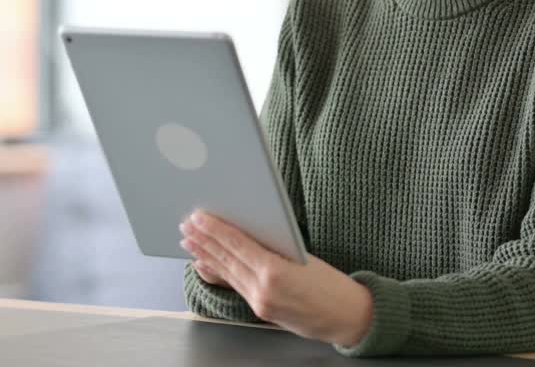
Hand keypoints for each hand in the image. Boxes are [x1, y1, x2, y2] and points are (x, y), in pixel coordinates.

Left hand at [179, 211, 372, 346]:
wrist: (348, 318)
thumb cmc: (333, 284)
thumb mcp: (305, 256)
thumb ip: (273, 247)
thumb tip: (245, 232)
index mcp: (275, 272)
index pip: (237, 245)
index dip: (215, 230)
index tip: (199, 217)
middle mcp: (263, 290)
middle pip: (226, 259)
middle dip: (204, 240)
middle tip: (186, 224)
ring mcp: (260, 303)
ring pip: (227, 273)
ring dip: (206, 255)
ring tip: (189, 240)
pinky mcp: (260, 310)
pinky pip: (234, 286)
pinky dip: (217, 272)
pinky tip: (204, 264)